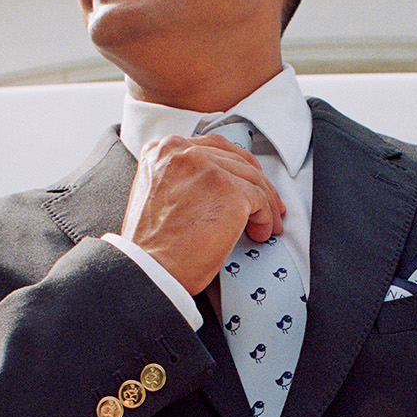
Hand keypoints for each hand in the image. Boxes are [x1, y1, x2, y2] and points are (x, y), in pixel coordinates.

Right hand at [120, 134, 284, 293]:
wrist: (150, 269)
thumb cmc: (152, 244)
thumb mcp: (157, 192)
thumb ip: (181, 177)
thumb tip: (215, 181)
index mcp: (164, 150)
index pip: (213, 148)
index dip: (235, 167)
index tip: (245, 181)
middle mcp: (184, 151)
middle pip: (237, 160)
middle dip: (256, 183)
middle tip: (266, 203)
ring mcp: (208, 169)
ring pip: (253, 179)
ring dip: (266, 204)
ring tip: (266, 223)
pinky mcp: (230, 190)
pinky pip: (260, 200)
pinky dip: (265, 218)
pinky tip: (259, 232)